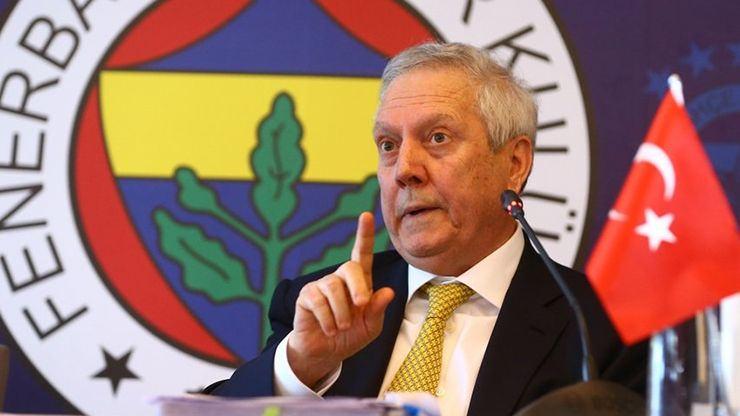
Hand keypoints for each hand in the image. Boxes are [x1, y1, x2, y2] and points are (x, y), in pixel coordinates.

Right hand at [287, 212, 394, 387]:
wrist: (325, 353)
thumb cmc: (350, 336)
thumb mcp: (371, 327)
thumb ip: (378, 310)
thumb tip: (388, 292)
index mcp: (359, 282)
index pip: (362, 254)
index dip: (364, 235)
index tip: (366, 215)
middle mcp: (339, 279)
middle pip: (350, 267)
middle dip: (358, 287)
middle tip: (361, 306)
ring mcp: (321, 285)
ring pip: (333, 287)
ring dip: (342, 312)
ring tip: (342, 327)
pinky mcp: (306, 296)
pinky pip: (317, 301)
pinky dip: (327, 320)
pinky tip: (328, 329)